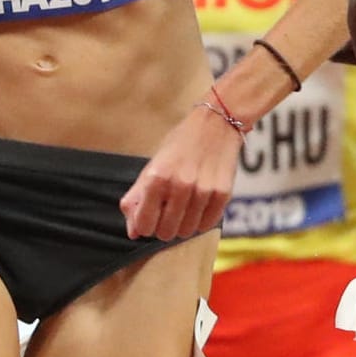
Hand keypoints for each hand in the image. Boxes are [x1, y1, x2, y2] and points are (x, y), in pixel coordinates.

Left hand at [118, 103, 242, 240]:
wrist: (216, 124)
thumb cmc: (180, 144)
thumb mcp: (153, 164)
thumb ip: (138, 197)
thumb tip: (132, 232)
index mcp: (157, 176)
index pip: (144, 225)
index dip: (144, 226)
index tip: (150, 218)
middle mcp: (180, 185)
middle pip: (166, 233)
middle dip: (164, 226)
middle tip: (168, 210)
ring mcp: (203, 190)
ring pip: (187, 231)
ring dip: (183, 224)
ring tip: (185, 205)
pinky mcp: (223, 194)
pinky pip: (207, 225)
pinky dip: (201, 220)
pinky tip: (199, 204)